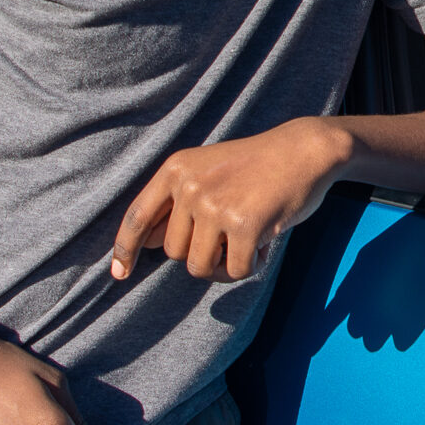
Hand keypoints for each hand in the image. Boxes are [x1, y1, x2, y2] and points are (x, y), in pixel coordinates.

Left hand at [110, 119, 349, 282]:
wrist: (305, 150)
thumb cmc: (257, 165)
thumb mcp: (208, 172)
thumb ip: (175, 204)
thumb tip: (145, 242)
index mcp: (176, 170)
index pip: (138, 217)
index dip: (124, 250)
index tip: (119, 274)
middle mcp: (189, 187)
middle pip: (173, 252)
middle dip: (201, 251)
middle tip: (230, 231)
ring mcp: (215, 206)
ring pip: (200, 267)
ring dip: (225, 263)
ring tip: (248, 236)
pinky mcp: (244, 226)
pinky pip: (236, 271)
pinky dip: (252, 265)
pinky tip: (265, 241)